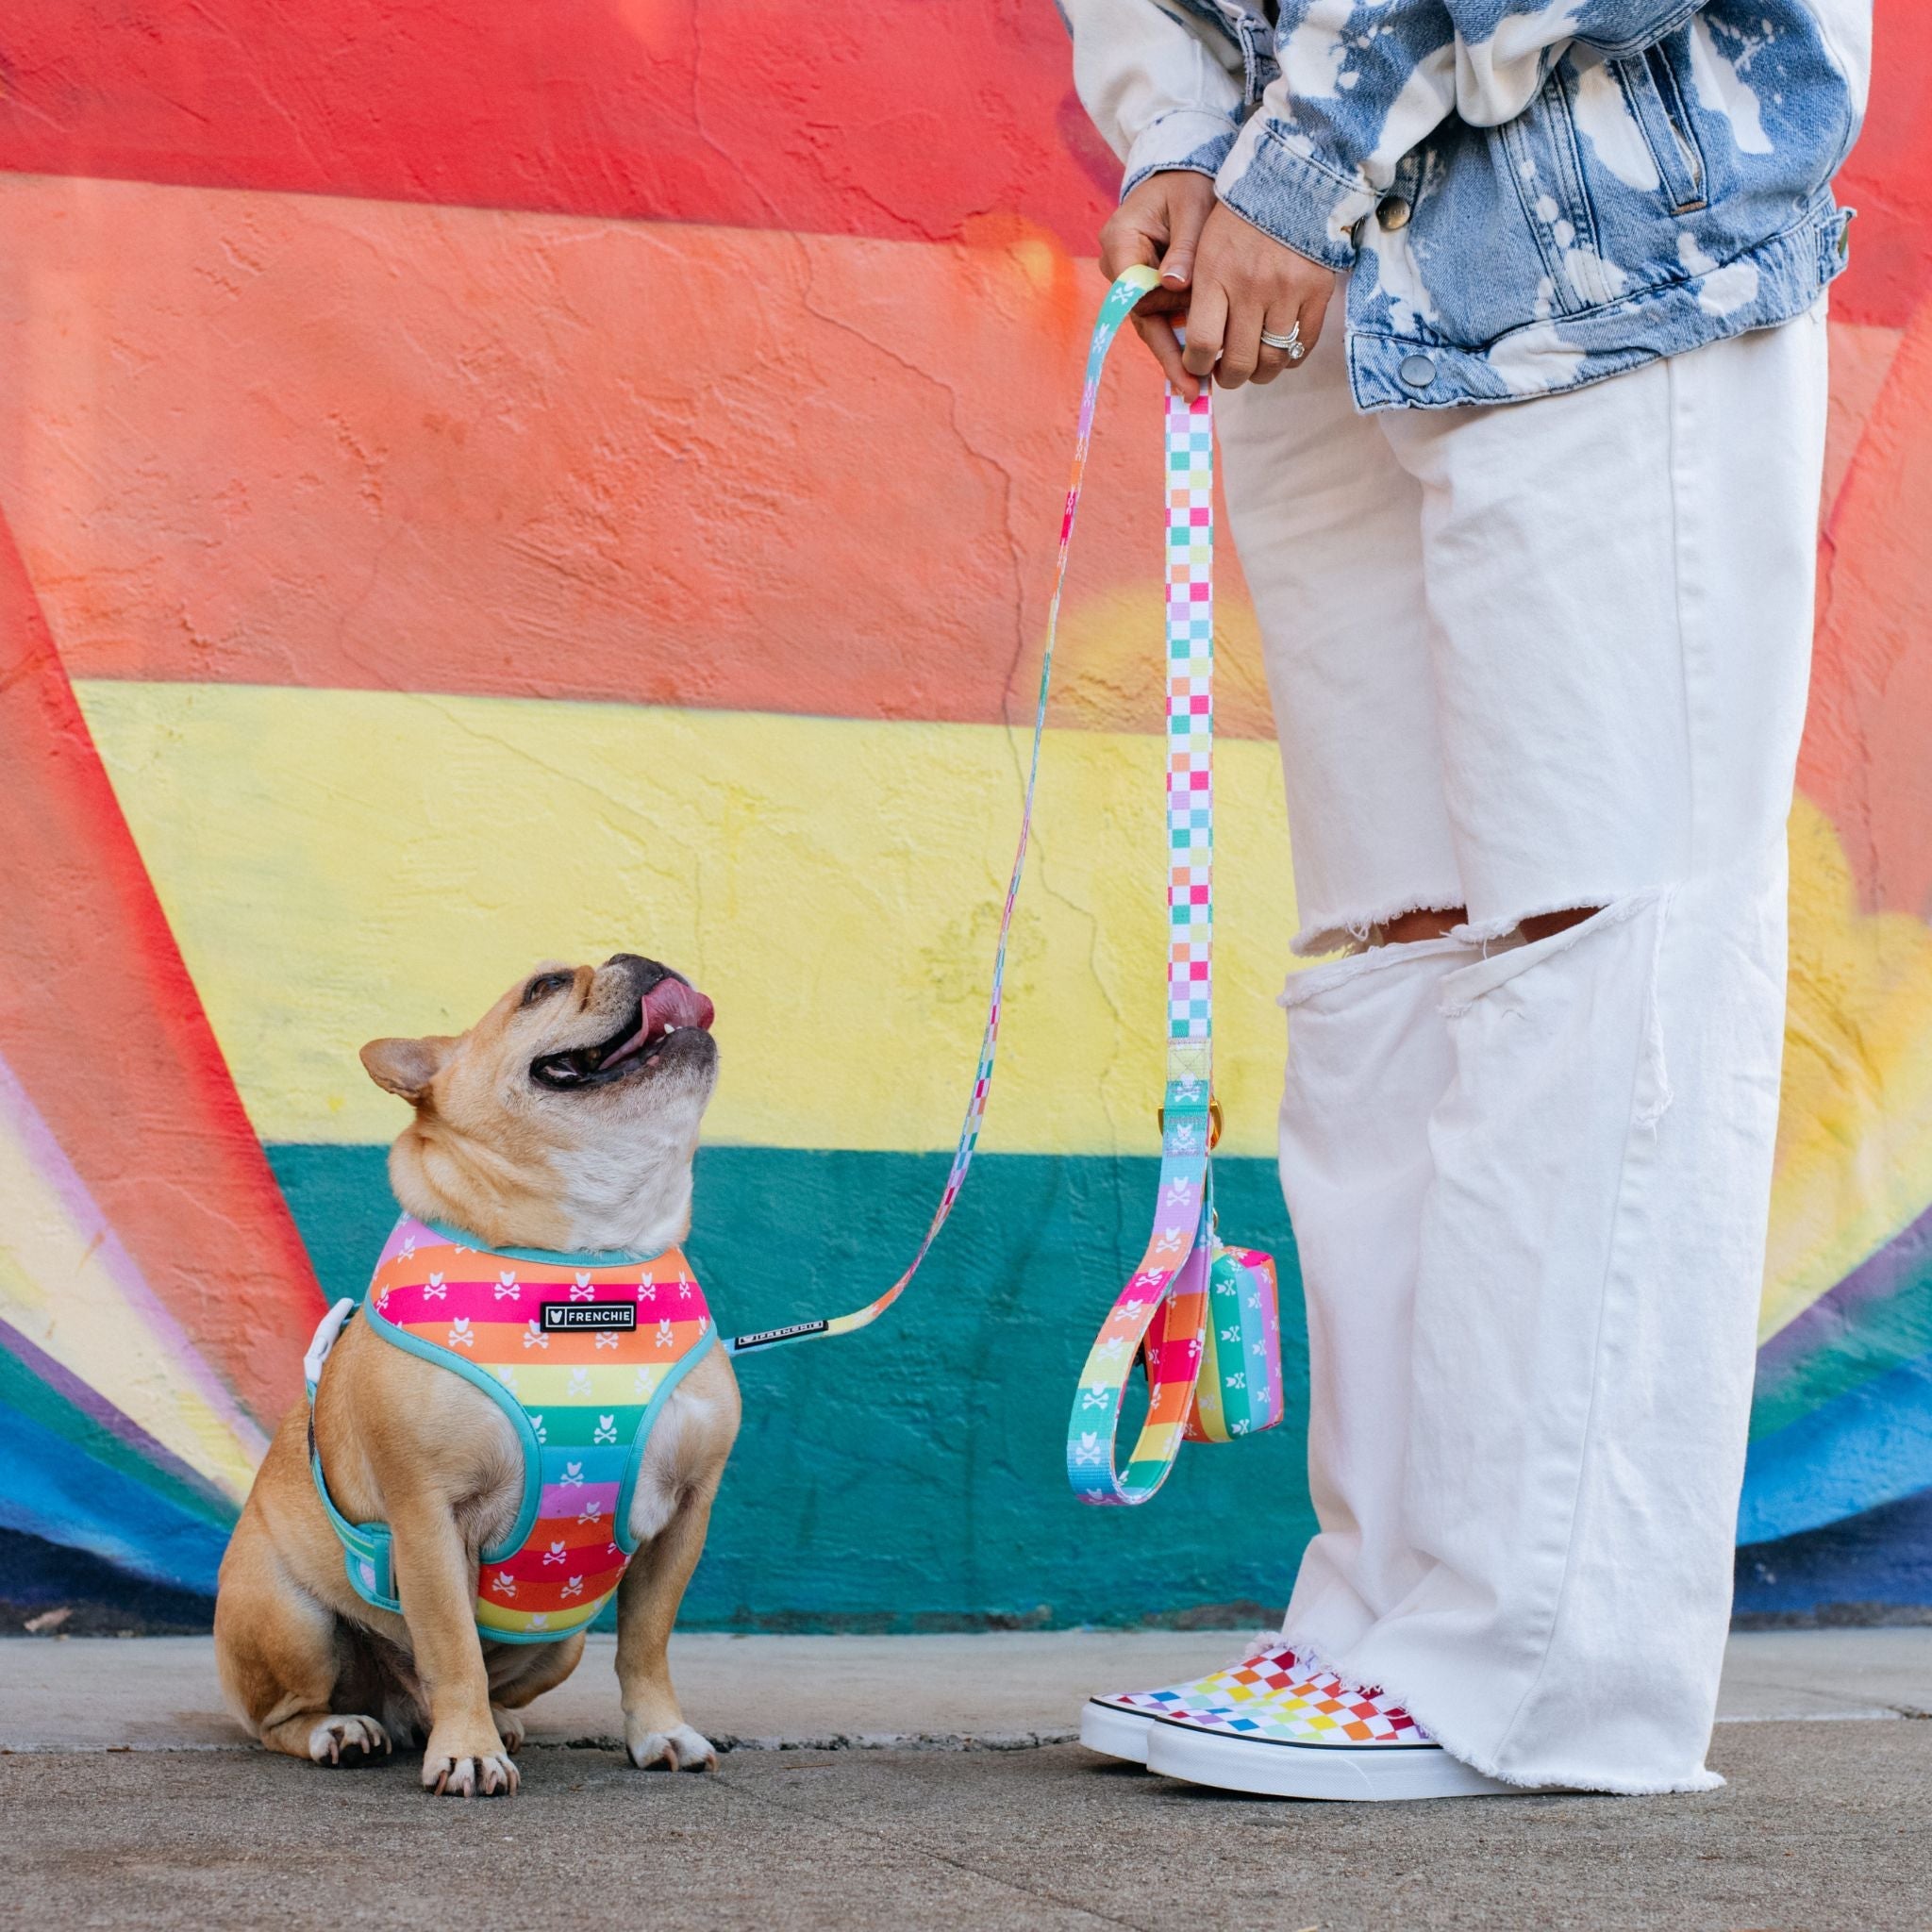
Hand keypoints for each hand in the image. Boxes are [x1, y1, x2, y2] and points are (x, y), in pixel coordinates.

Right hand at [1099, 170, 1216, 399]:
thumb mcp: (1192, 207)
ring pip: (1152, 325)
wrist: (1182, 178)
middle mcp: (1118, 266)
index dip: (1157, 316)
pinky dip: (1179, 344)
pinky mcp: (1146, 293)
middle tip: (1193, 386)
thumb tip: (1174, 283)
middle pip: (1142, 317)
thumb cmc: (1188, 185)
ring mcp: (1130, 283)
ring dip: (1175, 355)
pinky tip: (1196, 375)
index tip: (1181, 341)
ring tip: (1198, 389)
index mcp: (1120, 239)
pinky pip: (1161, 322)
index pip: (1132, 287)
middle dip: (1168, 352)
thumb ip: (1186, 244)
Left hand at [1183, 202, 1337, 390]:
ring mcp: (1288, 292)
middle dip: (1228, 377)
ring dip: (1259, 373)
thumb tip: (1192, 348)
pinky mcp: (1317, 293)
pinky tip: (1279, 352)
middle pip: (1239, 362)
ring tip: (1252, 366)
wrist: (1290, 181)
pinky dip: (1289, 359)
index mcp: (1216, 275)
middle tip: (1225, 373)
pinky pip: (1303, 346)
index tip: (1198, 365)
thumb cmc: (1238, 218)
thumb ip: (1196, 295)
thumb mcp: (1203, 247)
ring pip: (1272, 360)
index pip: (1203, 343)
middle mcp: (1252, 288)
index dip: (1197, 365)